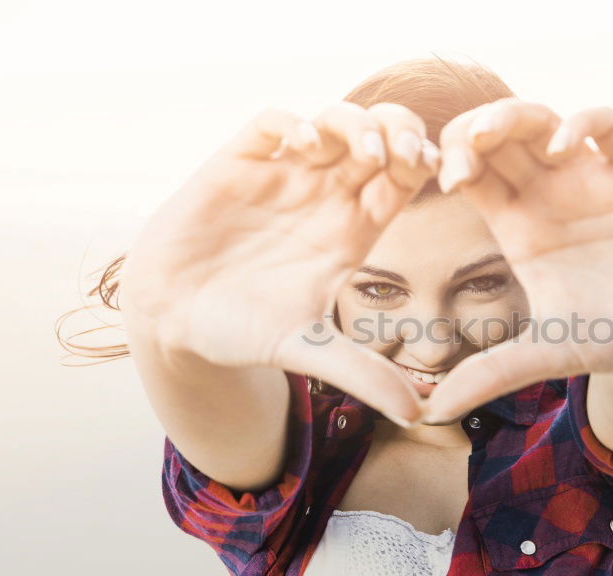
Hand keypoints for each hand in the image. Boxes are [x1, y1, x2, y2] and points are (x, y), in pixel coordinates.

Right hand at [119, 102, 440, 424]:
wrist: (175, 319)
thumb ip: (363, 374)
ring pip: (335, 122)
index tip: (437, 173)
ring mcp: (284, 175)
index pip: (403, 179)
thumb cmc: (246, 331)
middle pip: (381, 137)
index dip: (424, 166)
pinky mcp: (239, 164)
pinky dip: (295, 124)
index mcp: (354, 228)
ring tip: (363, 151)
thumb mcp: (310, 352)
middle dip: (402, 131)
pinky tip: (305, 146)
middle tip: (408, 152)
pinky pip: (274, 124)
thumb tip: (419, 415)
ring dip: (356, 124)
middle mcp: (325, 194)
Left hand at [423, 98, 612, 421]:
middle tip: (457, 153)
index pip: (471, 174)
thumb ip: (492, 373)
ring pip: (540, 120)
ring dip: (510, 116)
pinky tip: (564, 147)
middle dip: (469, 132)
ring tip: (490, 136)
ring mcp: (593, 178)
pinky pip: (605, 124)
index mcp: (522, 227)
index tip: (439, 179)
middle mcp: (552, 195)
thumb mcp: (550, 352)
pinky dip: (581, 122)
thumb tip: (427, 414)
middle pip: (497, 137)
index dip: (449, 163)